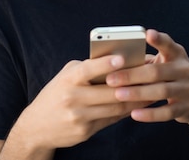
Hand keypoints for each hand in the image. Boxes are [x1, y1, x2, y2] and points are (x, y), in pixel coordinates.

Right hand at [10, 55, 148, 150]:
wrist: (36, 126)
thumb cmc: (56, 94)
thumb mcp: (65, 77)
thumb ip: (87, 69)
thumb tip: (117, 62)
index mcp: (68, 79)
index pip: (88, 69)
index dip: (105, 63)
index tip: (122, 57)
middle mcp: (72, 97)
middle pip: (110, 91)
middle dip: (133, 83)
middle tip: (152, 75)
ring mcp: (79, 116)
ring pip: (115, 107)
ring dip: (136, 100)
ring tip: (152, 90)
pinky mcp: (85, 131)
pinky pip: (111, 120)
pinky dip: (126, 111)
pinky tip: (138, 105)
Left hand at [106, 29, 188, 123]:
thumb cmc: (170, 75)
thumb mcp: (165, 62)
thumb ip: (146, 59)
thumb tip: (114, 61)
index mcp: (177, 54)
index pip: (168, 44)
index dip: (158, 39)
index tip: (146, 34)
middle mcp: (185, 70)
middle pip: (157, 72)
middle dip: (132, 75)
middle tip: (110, 78)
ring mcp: (188, 90)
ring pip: (161, 91)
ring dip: (137, 93)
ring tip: (117, 95)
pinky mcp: (186, 108)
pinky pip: (166, 112)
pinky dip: (149, 114)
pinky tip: (133, 114)